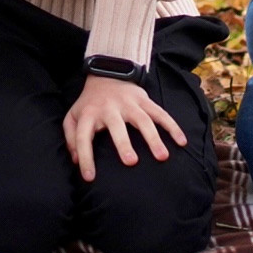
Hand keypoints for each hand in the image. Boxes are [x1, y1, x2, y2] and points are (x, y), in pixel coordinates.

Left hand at [64, 74, 188, 180]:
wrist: (106, 75)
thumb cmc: (89, 104)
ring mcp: (129, 103)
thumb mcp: (73, 117)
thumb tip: (76, 161)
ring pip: (143, 120)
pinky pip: (161, 113)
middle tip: (131, 162)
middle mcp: (109, 108)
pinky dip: (172, 127)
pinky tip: (181, 142)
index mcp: (89, 114)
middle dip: (123, 143)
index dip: (85, 157)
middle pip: (117, 126)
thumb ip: (71, 138)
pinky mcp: (144, 100)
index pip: (83, 136)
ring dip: (153, 138)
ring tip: (162, 157)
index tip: (89, 177)